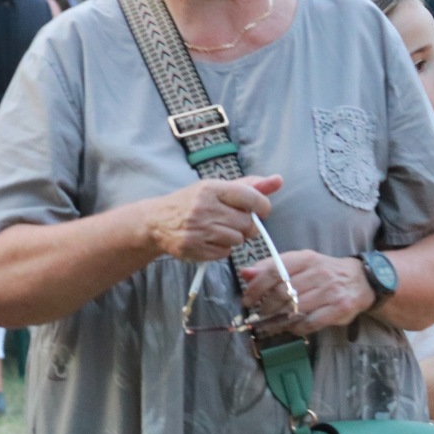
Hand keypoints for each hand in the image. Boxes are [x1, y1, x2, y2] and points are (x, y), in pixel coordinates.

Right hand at [143, 176, 281, 261]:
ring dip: (232, 238)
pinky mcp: (194, 247)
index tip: (259, 210)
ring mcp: (198, 228)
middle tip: (231, 222)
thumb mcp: (216, 188)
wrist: (156, 221)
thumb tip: (278, 180)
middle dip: (245, 226)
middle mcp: (203, 207)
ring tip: (216, 230)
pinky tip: (208, 240)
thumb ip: (250, 186)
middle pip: (247, 224)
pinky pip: (225, 253)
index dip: (262, 207)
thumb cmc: (191, 203)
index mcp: (211, 188)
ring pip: (237, 240)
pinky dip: (221, 249)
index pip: (252, 198)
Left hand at [239, 249, 372, 334]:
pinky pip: (311, 322)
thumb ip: (271, 267)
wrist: (362, 279)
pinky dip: (296, 327)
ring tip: (268, 324)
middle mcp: (319, 273)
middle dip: (265, 306)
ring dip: (277, 320)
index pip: (274, 272)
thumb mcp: (299, 262)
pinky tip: (290, 327)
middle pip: (282, 292)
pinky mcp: (340, 308)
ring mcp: (331, 291)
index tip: (246, 300)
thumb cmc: (323, 271)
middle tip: (258, 315)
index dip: (256, 288)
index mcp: (305, 259)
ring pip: (295, 309)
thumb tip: (245, 273)